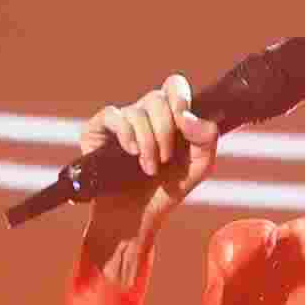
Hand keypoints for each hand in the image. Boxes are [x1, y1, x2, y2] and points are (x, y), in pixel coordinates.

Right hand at [77, 72, 220, 244]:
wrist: (137, 218)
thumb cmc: (168, 191)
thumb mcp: (199, 166)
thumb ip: (206, 139)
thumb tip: (187, 116)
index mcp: (169, 116)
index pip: (174, 86)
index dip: (179, 97)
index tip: (183, 120)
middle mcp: (144, 114)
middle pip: (157, 98)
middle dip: (165, 131)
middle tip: (165, 159)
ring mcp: (120, 121)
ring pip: (137, 111)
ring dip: (148, 142)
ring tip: (149, 168)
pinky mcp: (98, 130)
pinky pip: (113, 115)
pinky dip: (126, 133)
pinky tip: (131, 152)